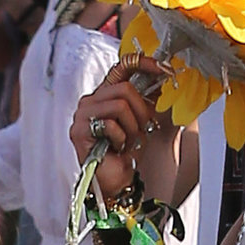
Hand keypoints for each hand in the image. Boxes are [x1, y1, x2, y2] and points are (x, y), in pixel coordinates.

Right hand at [71, 72, 178, 202]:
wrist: (118, 181)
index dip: (143, 63)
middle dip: (141, 111)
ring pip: (119, 105)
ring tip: (127, 141)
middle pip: (124, 87)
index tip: (164, 68)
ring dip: (132, 127)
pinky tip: (116, 149)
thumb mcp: (145, 121)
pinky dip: (121, 139)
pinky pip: (110, 124)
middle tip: (142, 129)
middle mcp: (91, 101)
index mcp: (106, 95)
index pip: (122, 67)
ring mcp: (82, 115)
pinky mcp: (80, 131)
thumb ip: (151, 99)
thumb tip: (165, 77)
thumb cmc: (128, 153)